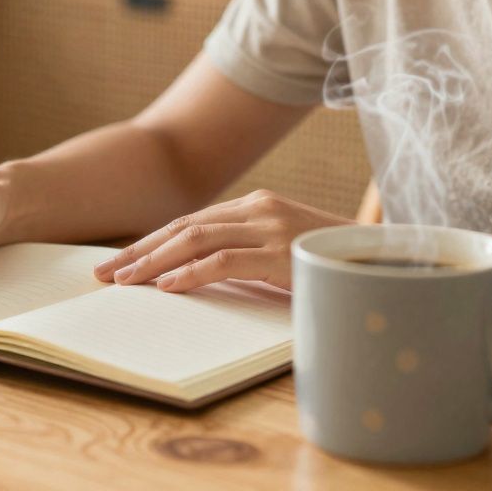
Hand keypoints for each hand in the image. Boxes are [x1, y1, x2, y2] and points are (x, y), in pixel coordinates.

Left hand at [93, 189, 350, 291]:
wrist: (386, 261)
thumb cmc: (331, 262)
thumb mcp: (281, 251)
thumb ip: (244, 252)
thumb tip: (193, 273)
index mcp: (256, 205)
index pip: (190, 222)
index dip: (151, 242)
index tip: (120, 262)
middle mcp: (259, 208)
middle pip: (183, 227)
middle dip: (139, 250)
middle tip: (105, 272)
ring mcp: (270, 226)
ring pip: (195, 240)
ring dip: (154, 261)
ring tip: (125, 281)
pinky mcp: (281, 251)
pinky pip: (224, 261)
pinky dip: (190, 272)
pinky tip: (167, 286)